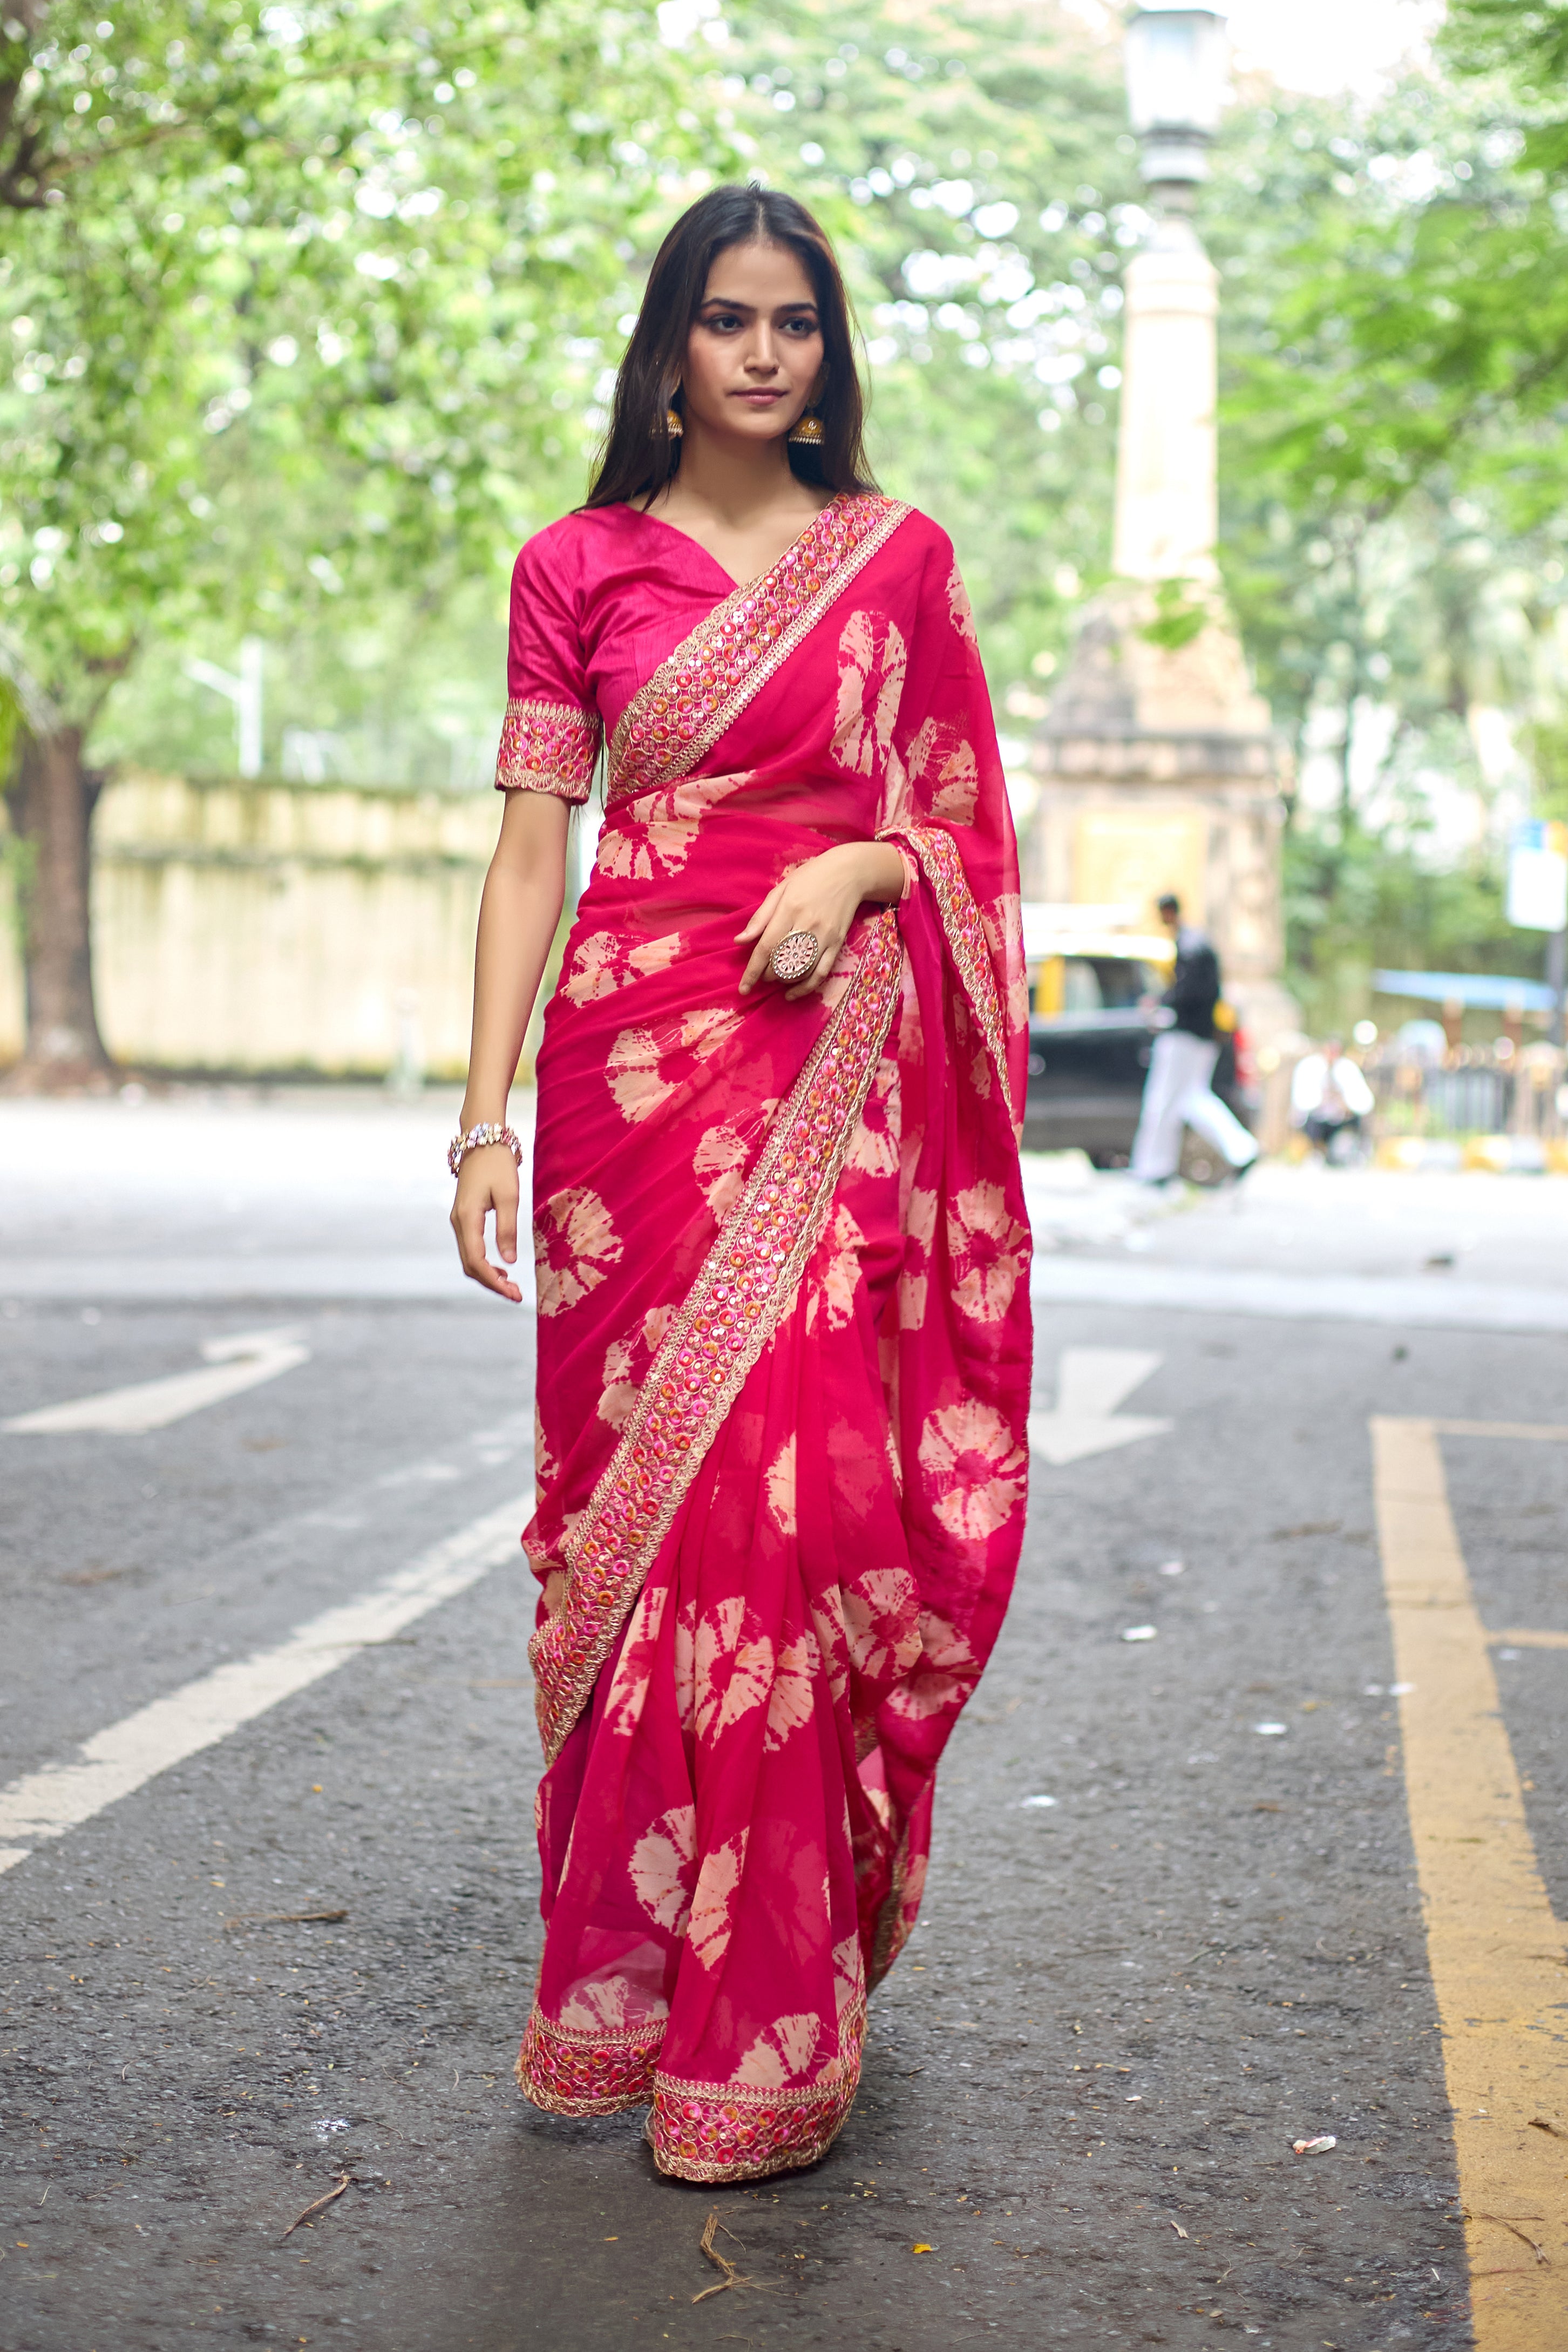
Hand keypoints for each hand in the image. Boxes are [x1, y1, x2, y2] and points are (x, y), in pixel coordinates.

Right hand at [450, 1140, 523, 1302]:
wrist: (482, 1138)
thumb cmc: (498, 1164)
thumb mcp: (509, 1195)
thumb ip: (508, 1229)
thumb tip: (509, 1261)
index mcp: (468, 1218)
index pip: (477, 1261)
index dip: (494, 1282)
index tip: (514, 1293)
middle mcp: (458, 1222)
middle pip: (469, 1265)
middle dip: (491, 1283)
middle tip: (516, 1294)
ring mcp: (459, 1220)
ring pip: (469, 1258)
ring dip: (487, 1275)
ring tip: (511, 1285)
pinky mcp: (464, 1217)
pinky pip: (470, 1248)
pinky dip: (484, 1262)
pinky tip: (501, 1267)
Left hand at [736, 840, 904, 1000]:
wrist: (849, 873)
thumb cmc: (810, 878)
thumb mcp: (780, 890)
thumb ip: (760, 917)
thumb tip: (740, 941)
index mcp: (789, 909)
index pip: (766, 947)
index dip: (753, 971)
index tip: (743, 988)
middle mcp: (807, 925)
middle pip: (783, 962)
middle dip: (767, 975)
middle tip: (762, 972)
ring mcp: (825, 936)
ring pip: (801, 971)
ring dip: (784, 982)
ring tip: (776, 979)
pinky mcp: (838, 943)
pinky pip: (821, 973)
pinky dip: (806, 987)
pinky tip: (793, 993)